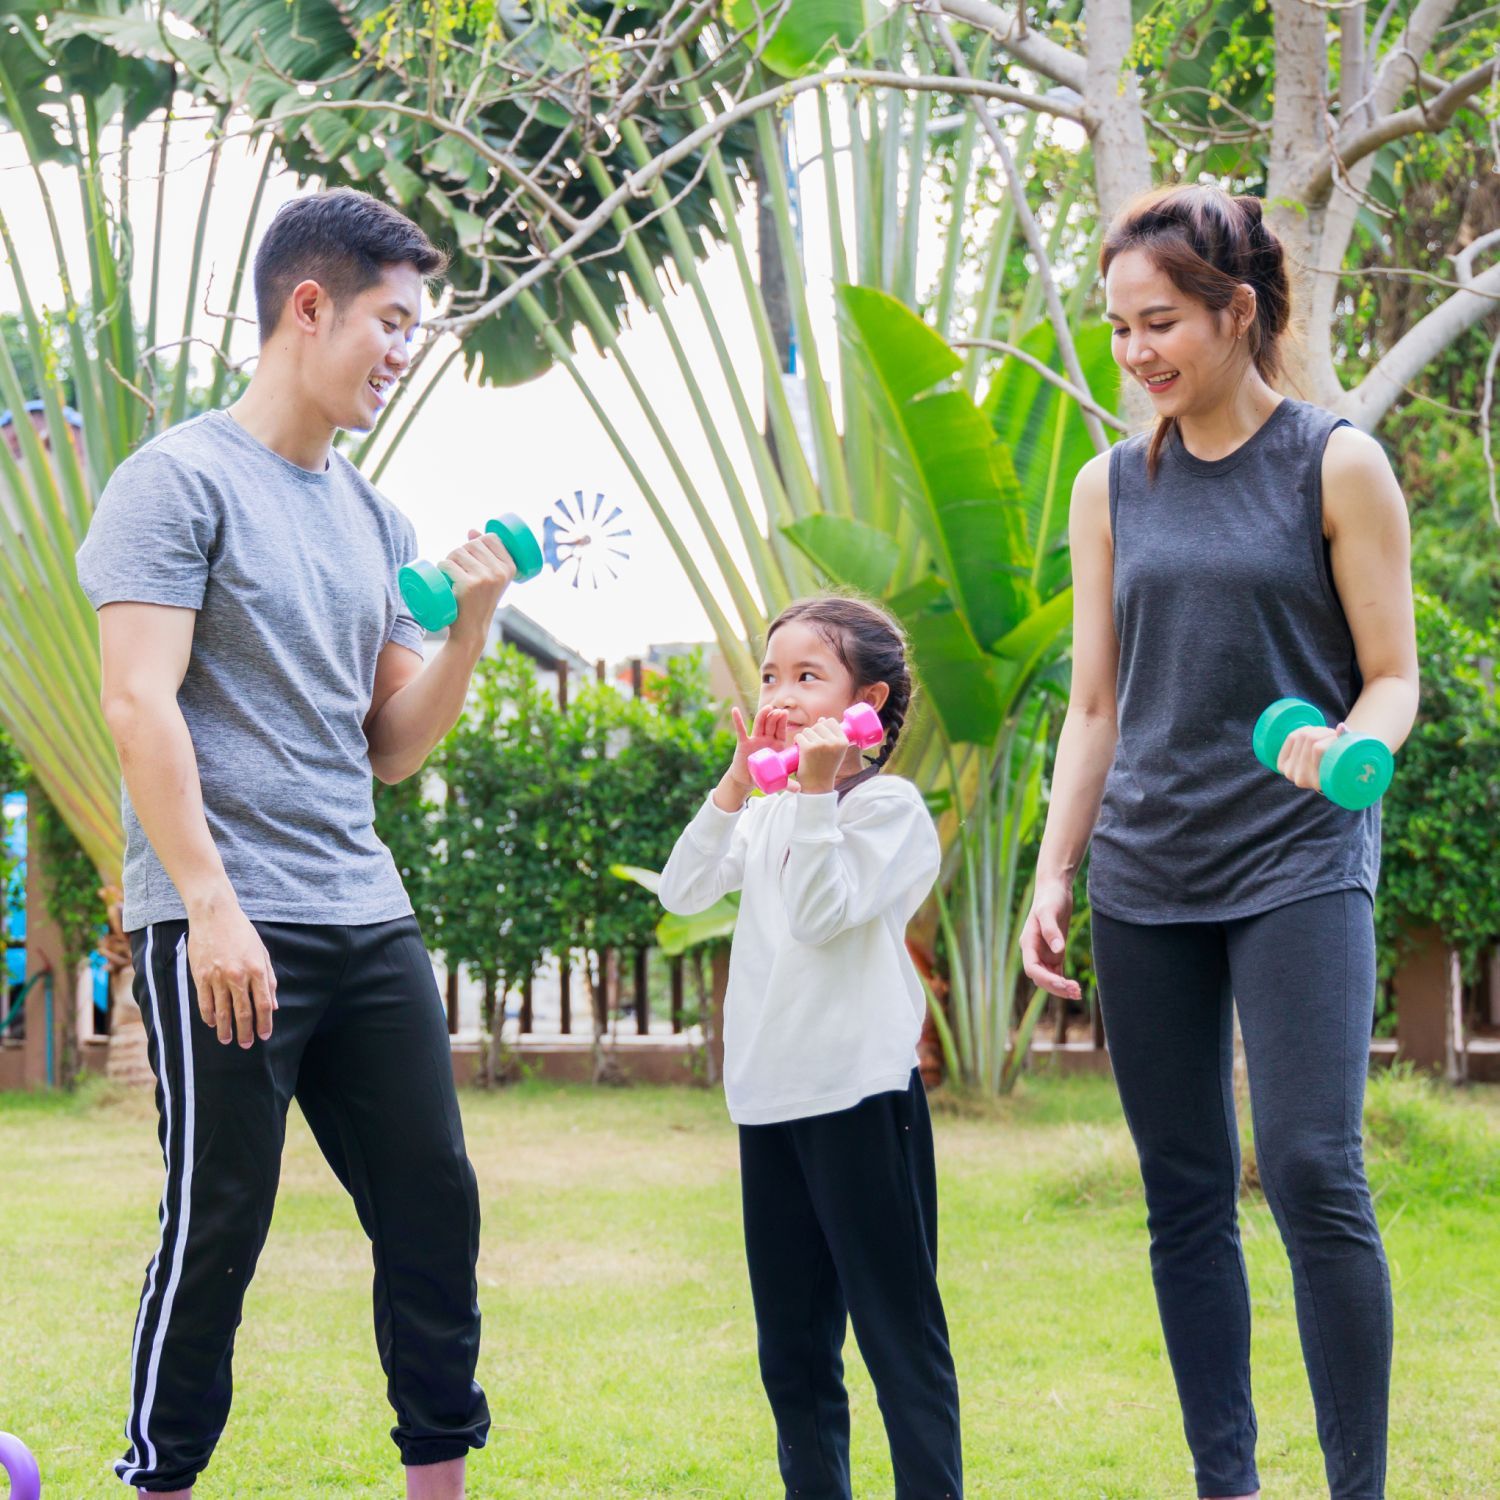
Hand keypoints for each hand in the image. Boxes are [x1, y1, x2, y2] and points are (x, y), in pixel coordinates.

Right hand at [186, 896, 277, 1047]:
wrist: (215, 915)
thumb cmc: (242, 932)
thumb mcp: (262, 952)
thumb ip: (269, 980)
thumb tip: (273, 1005)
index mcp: (256, 970)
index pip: (263, 1004)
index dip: (264, 1023)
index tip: (264, 1036)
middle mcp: (238, 976)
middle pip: (243, 1011)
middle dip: (246, 1031)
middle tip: (246, 1045)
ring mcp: (217, 977)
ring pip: (222, 1010)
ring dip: (225, 1028)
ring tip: (227, 1040)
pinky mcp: (200, 975)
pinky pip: (204, 1001)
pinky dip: (208, 1015)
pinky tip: (211, 1023)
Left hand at [441, 528, 517, 643]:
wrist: (471, 630)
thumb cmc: (479, 602)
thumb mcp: (490, 579)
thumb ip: (486, 555)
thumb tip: (472, 531)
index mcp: (510, 568)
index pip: (491, 538)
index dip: (477, 541)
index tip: (472, 557)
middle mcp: (500, 572)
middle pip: (472, 544)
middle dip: (460, 552)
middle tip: (458, 569)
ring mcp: (485, 578)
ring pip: (458, 552)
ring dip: (449, 560)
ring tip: (451, 575)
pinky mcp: (469, 585)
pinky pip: (448, 564)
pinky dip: (441, 568)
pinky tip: (443, 577)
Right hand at [727, 705, 791, 792]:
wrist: (747, 780)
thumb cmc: (764, 776)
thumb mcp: (776, 779)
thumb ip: (787, 784)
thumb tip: (799, 790)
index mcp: (777, 744)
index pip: (780, 730)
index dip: (782, 722)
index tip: (784, 714)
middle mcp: (767, 739)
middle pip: (771, 724)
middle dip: (774, 717)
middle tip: (778, 712)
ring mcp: (755, 739)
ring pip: (759, 724)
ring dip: (762, 715)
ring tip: (767, 708)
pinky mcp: (743, 743)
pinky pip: (740, 730)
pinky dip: (737, 720)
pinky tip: (735, 710)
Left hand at [791, 716, 848, 794]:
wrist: (817, 787)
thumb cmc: (825, 769)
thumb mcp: (835, 752)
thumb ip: (832, 736)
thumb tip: (822, 719)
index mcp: (843, 742)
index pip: (831, 721)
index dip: (823, 727)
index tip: (821, 739)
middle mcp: (834, 742)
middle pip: (818, 725)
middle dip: (813, 733)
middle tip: (813, 748)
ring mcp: (821, 744)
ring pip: (808, 730)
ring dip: (804, 738)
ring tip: (807, 751)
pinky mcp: (808, 748)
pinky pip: (799, 736)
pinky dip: (797, 742)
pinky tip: (799, 751)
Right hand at [1021, 879, 1080, 999]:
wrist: (1055, 889)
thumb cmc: (1050, 898)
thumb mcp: (1049, 911)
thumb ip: (1051, 931)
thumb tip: (1058, 950)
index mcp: (1028, 943)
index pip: (1032, 968)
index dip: (1045, 978)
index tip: (1062, 983)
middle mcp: (1034, 951)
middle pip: (1040, 977)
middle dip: (1055, 987)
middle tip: (1075, 991)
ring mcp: (1044, 953)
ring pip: (1049, 978)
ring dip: (1061, 988)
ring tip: (1078, 992)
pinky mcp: (1054, 952)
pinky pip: (1057, 972)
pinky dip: (1064, 982)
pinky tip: (1075, 988)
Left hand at [1277, 722, 1342, 792]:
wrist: (1327, 777)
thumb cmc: (1342, 765)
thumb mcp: (1347, 757)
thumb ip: (1347, 743)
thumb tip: (1341, 727)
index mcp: (1319, 782)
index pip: (1318, 748)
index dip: (1331, 737)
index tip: (1341, 737)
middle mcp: (1301, 779)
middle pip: (1310, 739)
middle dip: (1325, 732)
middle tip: (1334, 735)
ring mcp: (1289, 772)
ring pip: (1302, 736)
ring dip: (1316, 730)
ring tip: (1327, 735)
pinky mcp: (1282, 764)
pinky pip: (1292, 737)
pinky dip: (1304, 730)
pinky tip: (1313, 732)